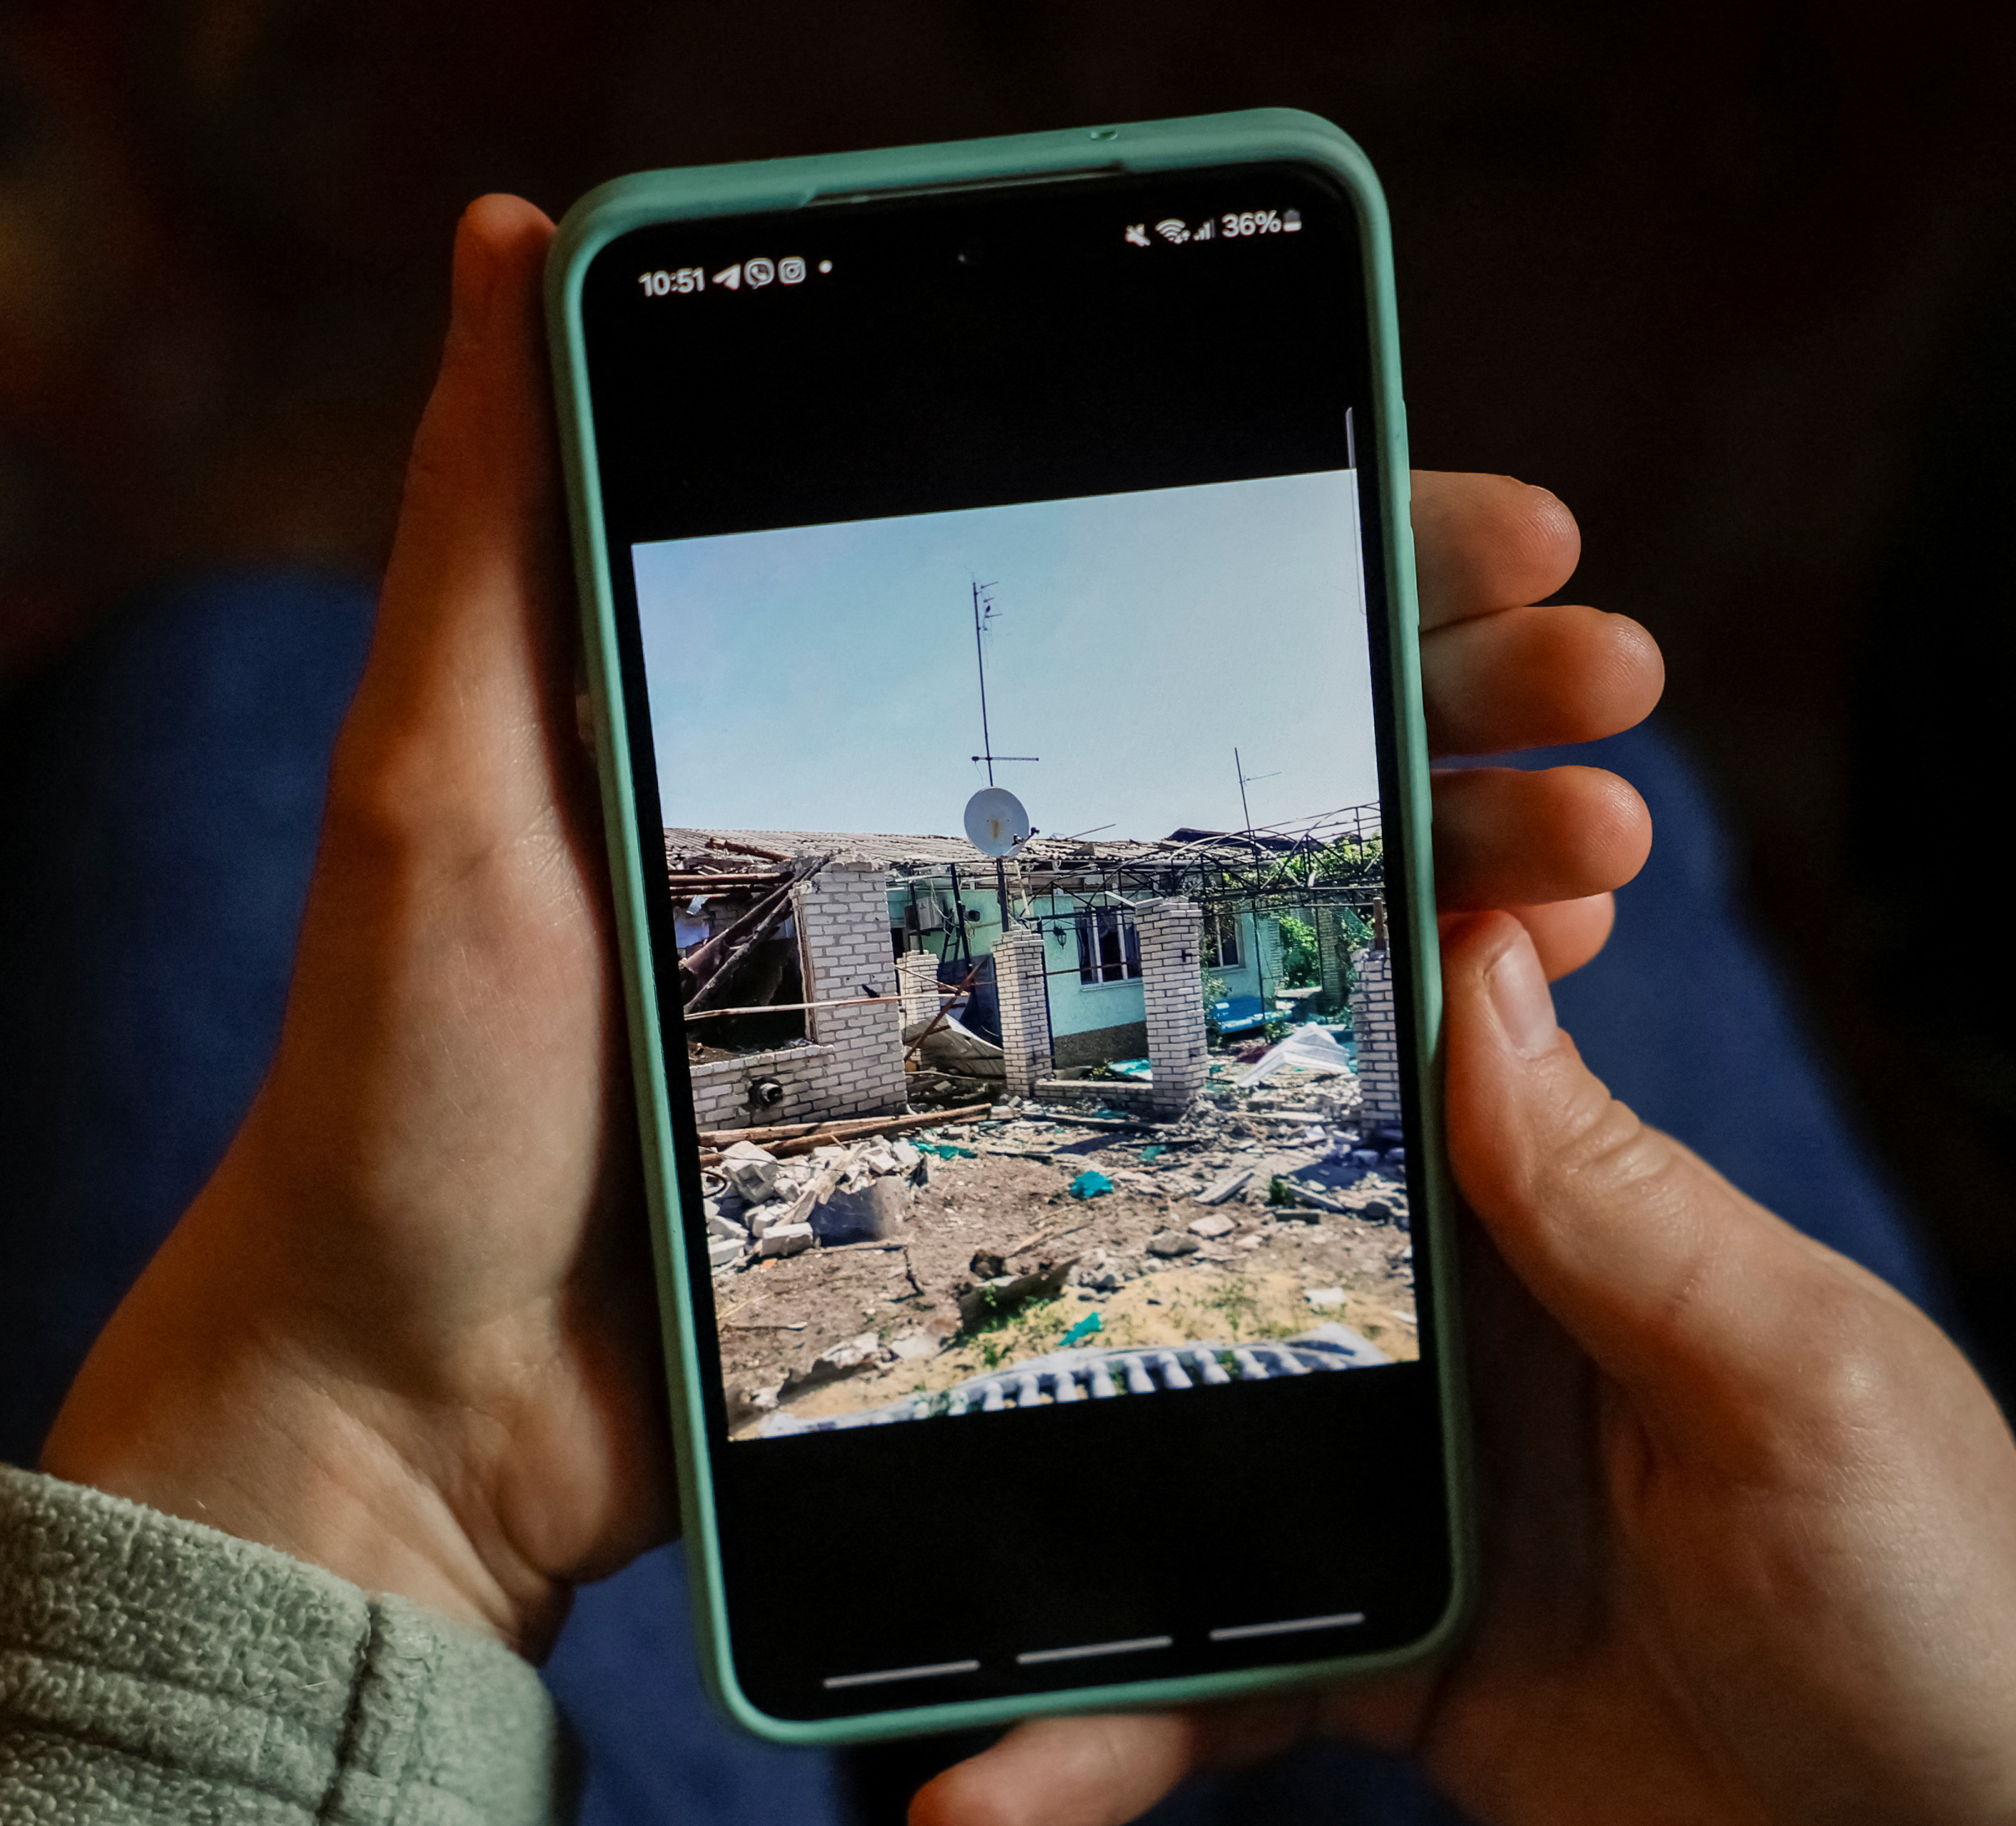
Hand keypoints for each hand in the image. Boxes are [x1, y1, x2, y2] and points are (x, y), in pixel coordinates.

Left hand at [37, 196, 1661, 1658]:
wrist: (414, 1407)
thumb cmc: (407, 1096)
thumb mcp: (434, 777)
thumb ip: (499, 522)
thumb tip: (515, 228)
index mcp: (828, 727)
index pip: (1112, 583)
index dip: (1308, 535)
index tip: (1473, 509)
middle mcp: (934, 860)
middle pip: (1241, 730)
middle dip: (1448, 684)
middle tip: (1608, 669)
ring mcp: (989, 1027)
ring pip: (1277, 901)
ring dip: (1467, 852)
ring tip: (1605, 836)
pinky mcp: (1013, 1181)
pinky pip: (1233, 1078)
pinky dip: (1384, 1028)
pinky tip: (1511, 989)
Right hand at [910, 917, 2015, 1825]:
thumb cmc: (1957, 1632)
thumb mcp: (1800, 1392)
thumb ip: (1621, 1211)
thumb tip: (1475, 978)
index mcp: (1601, 1243)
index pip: (1412, 1074)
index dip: (1281, 990)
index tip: (1098, 940)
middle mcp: (1494, 1359)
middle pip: (1244, 1263)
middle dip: (1078, 1259)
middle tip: (887, 1257)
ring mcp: (1428, 1518)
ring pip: (1188, 1482)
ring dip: (1047, 1539)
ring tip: (882, 1592)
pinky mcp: (1389, 1675)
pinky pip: (1211, 1682)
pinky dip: (1104, 1733)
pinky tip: (986, 1789)